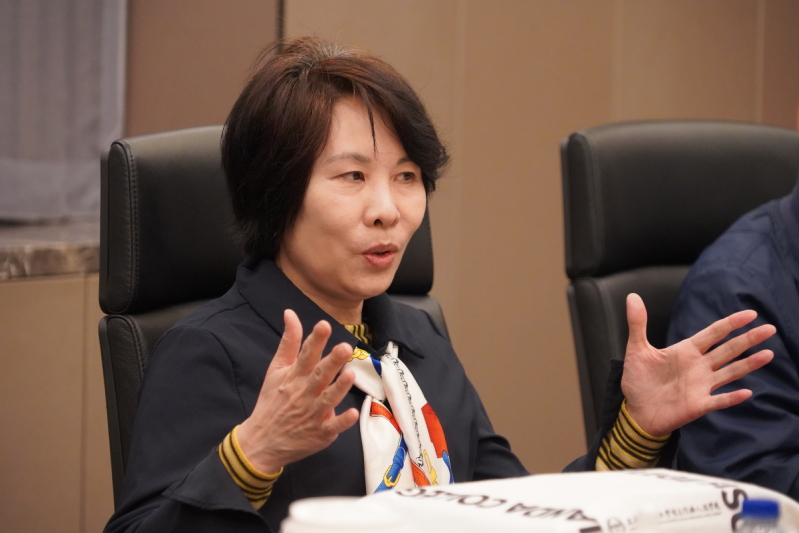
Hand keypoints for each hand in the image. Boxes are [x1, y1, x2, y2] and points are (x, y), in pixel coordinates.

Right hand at [236, 309, 359, 472]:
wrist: (261, 442)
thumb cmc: (272, 401)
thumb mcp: (276, 370)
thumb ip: (288, 342)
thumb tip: (290, 313)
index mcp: (294, 377)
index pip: (306, 355)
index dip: (315, 340)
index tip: (324, 325)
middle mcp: (304, 393)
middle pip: (319, 375)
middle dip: (332, 361)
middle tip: (346, 347)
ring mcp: (312, 414)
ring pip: (328, 399)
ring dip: (339, 388)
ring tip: (351, 374)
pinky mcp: (320, 433)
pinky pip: (333, 426)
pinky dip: (342, 421)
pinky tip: (353, 413)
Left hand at [621, 293, 774, 436]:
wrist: (635, 410)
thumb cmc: (638, 380)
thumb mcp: (636, 349)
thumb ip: (637, 323)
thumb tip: (632, 297)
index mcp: (686, 351)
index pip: (713, 333)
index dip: (731, 323)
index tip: (750, 314)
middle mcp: (699, 366)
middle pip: (728, 350)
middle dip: (748, 339)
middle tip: (770, 328)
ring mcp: (701, 386)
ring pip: (730, 372)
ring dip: (748, 364)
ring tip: (768, 354)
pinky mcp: (698, 405)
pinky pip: (718, 400)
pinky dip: (731, 398)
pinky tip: (746, 392)